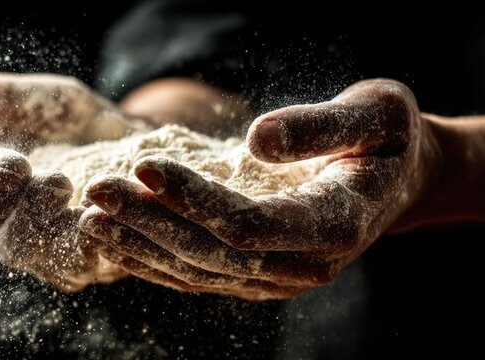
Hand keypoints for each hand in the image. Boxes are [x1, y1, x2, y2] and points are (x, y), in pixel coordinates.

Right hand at [0, 73, 138, 289]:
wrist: (120, 126)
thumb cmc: (52, 114)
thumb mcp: (7, 100)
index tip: (13, 163)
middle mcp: (18, 232)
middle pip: (14, 247)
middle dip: (33, 215)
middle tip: (58, 180)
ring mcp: (63, 251)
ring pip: (59, 265)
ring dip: (72, 237)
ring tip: (90, 203)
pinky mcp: (107, 255)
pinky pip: (104, 263)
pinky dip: (112, 242)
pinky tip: (122, 218)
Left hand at [80, 79, 442, 299]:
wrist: (394, 178)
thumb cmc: (384, 137)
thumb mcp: (376, 115)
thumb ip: (321, 125)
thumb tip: (258, 138)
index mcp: (333, 225)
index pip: (248, 223)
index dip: (193, 198)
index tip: (145, 166)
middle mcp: (302, 266)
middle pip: (212, 252)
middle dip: (149, 221)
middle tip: (97, 190)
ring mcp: (277, 278)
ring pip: (198, 271)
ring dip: (140, 244)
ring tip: (89, 216)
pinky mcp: (256, 277)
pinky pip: (198, 275)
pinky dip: (153, 260)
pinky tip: (114, 241)